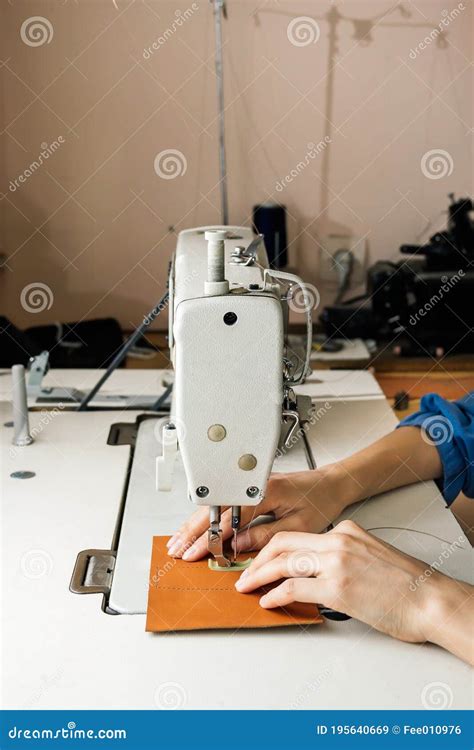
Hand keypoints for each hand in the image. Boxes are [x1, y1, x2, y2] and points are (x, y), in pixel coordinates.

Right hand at [167, 466, 349, 560]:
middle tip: (177, 548)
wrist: (333, 484)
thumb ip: (265, 535)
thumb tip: (239, 545)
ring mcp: (251, 485)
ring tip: (180, 540)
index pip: (227, 518)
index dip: (209, 538)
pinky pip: (225, 503)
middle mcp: (253, 484)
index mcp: (264, 491)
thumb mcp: (297, 526)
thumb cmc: (321, 501)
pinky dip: (209, 517)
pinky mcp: (252, 488)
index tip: (194, 552)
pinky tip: (200, 528)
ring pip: (216, 505)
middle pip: (214, 508)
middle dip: (192, 530)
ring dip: (197, 523)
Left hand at [235, 520, 469, 650]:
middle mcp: (339, 541)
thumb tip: (319, 572)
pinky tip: (269, 601)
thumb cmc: (408, 585)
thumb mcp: (372, 555)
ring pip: (283, 562)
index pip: (298, 535)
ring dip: (259, 575)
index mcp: (347, 530)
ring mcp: (337, 563)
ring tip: (248, 586)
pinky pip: (294, 588)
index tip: (262, 558)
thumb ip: (344, 556)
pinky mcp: (337, 588)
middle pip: (283, 542)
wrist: (431, 600)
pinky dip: (275, 594)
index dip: (273, 547)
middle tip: (245, 572)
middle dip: (258, 557)